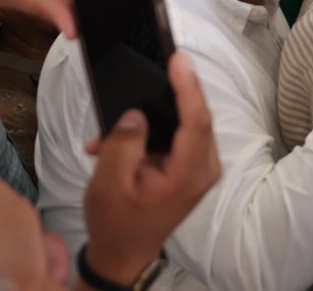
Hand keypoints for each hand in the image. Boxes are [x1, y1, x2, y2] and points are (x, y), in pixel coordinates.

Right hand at [81, 53, 220, 284]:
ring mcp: (200, 167)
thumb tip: (136, 114)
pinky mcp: (190, 166)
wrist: (123, 252)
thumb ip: (123, 144)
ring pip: (185, 123)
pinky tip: (120, 139)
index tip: (178, 59)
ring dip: (155, 115)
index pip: (197, 121)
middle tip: (156, 63)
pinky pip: (177, 136)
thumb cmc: (116, 223)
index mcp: (188, 174)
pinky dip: (153, 131)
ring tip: (118, 124)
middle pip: (196, 116)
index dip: (189, 87)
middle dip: (172, 92)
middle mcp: (203, 169)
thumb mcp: (109, 184)